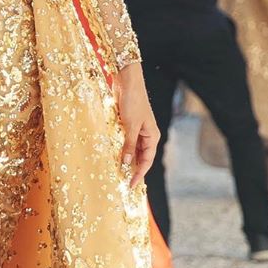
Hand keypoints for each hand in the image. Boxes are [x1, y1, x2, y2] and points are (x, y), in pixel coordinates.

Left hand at [115, 61, 159, 188]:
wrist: (128, 81)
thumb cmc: (133, 101)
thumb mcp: (131, 125)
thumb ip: (129, 144)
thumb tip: (126, 163)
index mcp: (152, 136)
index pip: (147, 161)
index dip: (139, 174)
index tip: (131, 186)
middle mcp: (147, 135)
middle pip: (141, 158)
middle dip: (133, 170)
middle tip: (123, 183)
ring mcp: (138, 130)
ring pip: (133, 151)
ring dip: (127, 161)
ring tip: (118, 173)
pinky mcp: (128, 126)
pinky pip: (126, 142)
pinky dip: (122, 150)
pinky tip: (115, 157)